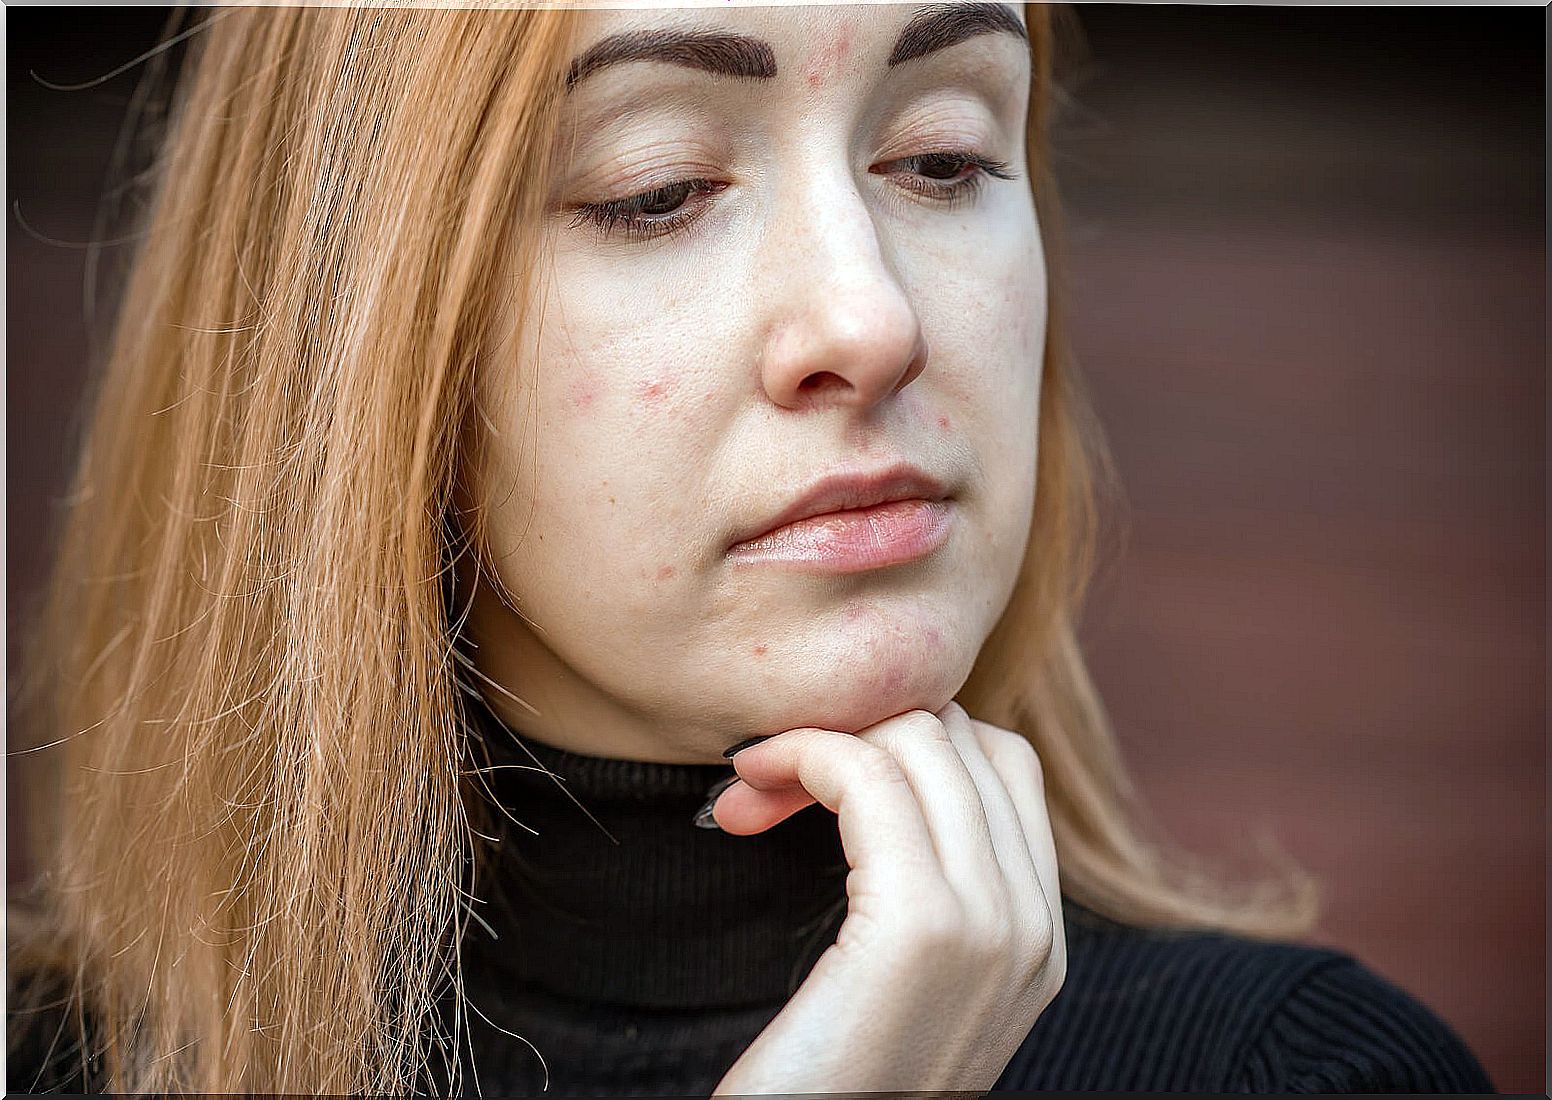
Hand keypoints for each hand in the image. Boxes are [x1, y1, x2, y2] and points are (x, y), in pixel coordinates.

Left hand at [706, 701, 1065, 1094]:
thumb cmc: (828, 1079)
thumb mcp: (900, 982)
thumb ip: (925, 893)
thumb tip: (876, 776)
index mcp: (1039, 938)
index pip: (1002, 764)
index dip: (907, 741)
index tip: (819, 777)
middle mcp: (1036, 926)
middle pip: (963, 738)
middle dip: (859, 727)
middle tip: (767, 778)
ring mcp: (993, 924)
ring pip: (917, 739)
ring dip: (817, 737)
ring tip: (750, 786)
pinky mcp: (923, 925)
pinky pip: (866, 774)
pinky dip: (802, 755)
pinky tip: (750, 793)